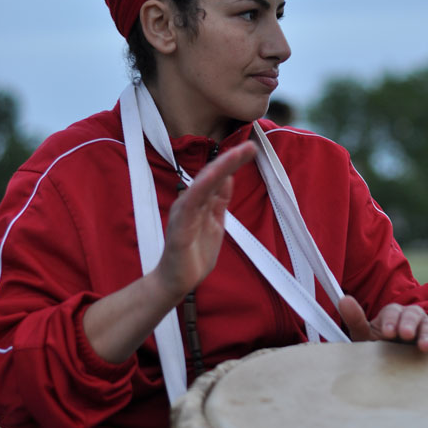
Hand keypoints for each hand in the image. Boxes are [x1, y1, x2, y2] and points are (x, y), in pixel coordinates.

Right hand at [155, 141, 256, 303]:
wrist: (177, 281)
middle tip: (249, 146)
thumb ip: (220, 201)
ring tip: (234, 155)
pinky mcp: (179, 228)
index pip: (219, 177)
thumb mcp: (215, 222)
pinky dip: (199, 190)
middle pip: (211, 175)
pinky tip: (210, 178)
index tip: (251, 148)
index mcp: (200, 201)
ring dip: (218, 169)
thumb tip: (229, 177)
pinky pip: (189, 206)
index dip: (233, 162)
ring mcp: (184, 214)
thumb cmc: (194, 253)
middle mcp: (190, 202)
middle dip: (230, 160)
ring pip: (201, 185)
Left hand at [339, 295, 427, 351]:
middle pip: (411, 314)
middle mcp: (410, 320)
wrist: (393, 377)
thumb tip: (343, 299)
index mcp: (392, 317)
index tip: (386, 332)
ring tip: (423, 346)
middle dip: (407, 324)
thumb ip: (356, 320)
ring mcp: (426, 331)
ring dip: (426, 332)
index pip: (392, 312)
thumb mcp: (366, 339)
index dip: (390, 320)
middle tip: (403, 335)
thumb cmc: (378, 354)